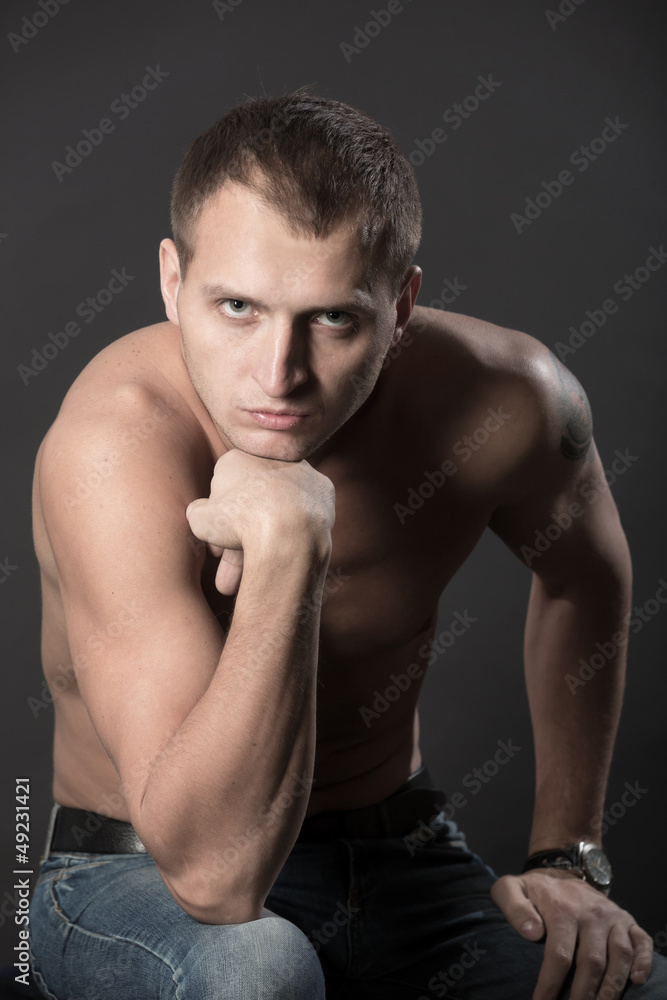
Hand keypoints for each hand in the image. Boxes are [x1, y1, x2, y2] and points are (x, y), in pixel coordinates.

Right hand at [186, 450, 334, 593]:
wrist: (288, 527)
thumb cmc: (238, 520)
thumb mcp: (201, 518)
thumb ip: (198, 512)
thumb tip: (197, 512)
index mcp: (238, 458)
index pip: (223, 493)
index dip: (218, 524)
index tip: (215, 550)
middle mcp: (271, 460)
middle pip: (251, 507)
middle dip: (236, 545)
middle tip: (226, 580)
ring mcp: (301, 474)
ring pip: (275, 515)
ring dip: (258, 551)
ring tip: (243, 587)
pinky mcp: (323, 492)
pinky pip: (301, 519)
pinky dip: (290, 539)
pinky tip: (279, 562)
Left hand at [491, 869, 652, 999]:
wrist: (560, 871)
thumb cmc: (533, 890)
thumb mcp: (511, 889)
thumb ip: (514, 907)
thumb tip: (531, 933)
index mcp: (562, 909)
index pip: (559, 954)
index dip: (551, 984)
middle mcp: (591, 913)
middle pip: (592, 961)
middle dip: (584, 994)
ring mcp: (611, 916)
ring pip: (619, 954)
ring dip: (613, 986)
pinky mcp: (626, 920)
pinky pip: (642, 941)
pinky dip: (644, 961)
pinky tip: (637, 981)